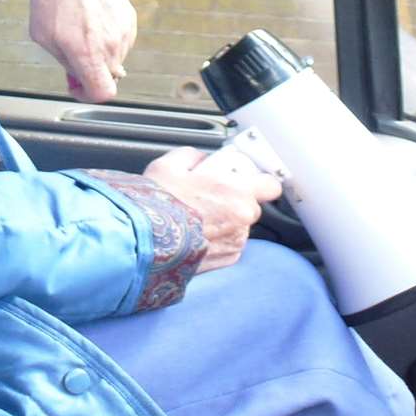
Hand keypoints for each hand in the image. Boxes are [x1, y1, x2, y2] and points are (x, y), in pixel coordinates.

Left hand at [9, 0, 137, 101]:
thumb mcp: (44, 37)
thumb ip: (65, 63)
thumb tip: (80, 79)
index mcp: (86, 52)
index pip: (103, 93)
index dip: (88, 96)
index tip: (77, 86)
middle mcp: (110, 44)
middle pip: (107, 76)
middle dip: (90, 71)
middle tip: (71, 53)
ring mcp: (123, 30)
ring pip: (115, 58)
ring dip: (99, 53)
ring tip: (80, 28)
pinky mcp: (130, 17)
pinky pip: (121, 40)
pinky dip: (107, 38)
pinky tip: (91, 19)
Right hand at [141, 146, 282, 271]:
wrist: (144, 239)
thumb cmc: (159, 203)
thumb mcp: (170, 165)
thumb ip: (192, 156)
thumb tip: (199, 159)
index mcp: (236, 192)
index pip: (271, 186)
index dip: (262, 183)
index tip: (252, 182)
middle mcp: (243, 219)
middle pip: (251, 206)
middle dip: (234, 202)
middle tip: (209, 198)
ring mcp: (236, 241)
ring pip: (239, 226)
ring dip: (225, 222)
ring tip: (197, 219)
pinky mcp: (227, 259)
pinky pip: (229, 244)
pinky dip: (218, 239)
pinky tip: (196, 234)